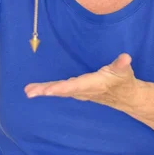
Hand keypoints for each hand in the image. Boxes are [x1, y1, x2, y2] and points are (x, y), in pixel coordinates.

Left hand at [24, 53, 138, 108]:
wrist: (125, 97)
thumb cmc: (123, 81)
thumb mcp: (124, 72)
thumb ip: (122, 64)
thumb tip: (125, 57)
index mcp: (93, 84)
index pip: (76, 86)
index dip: (62, 88)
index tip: (48, 90)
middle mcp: (83, 90)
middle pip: (63, 91)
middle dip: (47, 90)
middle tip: (31, 92)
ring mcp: (79, 91)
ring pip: (59, 91)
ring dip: (44, 90)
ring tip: (28, 91)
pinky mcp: (77, 90)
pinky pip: (60, 90)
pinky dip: (48, 89)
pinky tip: (37, 89)